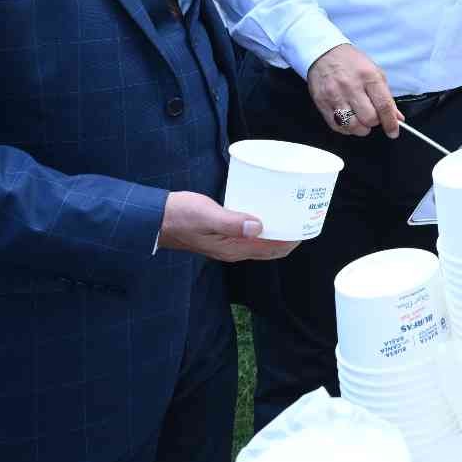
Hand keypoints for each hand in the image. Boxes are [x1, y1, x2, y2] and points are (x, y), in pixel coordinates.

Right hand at [158, 191, 300, 262]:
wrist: (153, 219)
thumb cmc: (178, 216)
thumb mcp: (206, 216)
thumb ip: (231, 222)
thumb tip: (259, 226)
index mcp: (233, 249)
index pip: (272, 249)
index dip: (293, 239)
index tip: (307, 223)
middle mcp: (233, 250)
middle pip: (270, 248)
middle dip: (290, 235)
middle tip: (304, 215)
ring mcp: (227, 243)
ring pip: (260, 241)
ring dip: (277, 230)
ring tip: (290, 213)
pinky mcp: (221, 234)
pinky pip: (249, 233)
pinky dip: (262, 225)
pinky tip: (265, 210)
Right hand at [307, 43, 401, 137]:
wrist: (324, 52)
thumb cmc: (352, 62)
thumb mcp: (375, 72)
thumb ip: (386, 96)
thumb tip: (397, 117)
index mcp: (369, 77)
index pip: (384, 106)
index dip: (391, 123)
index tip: (393, 131)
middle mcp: (352, 86)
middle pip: (369, 119)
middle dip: (374, 123)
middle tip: (373, 118)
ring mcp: (335, 95)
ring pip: (352, 125)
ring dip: (360, 128)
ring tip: (361, 121)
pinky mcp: (322, 102)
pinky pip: (337, 126)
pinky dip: (346, 128)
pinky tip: (349, 121)